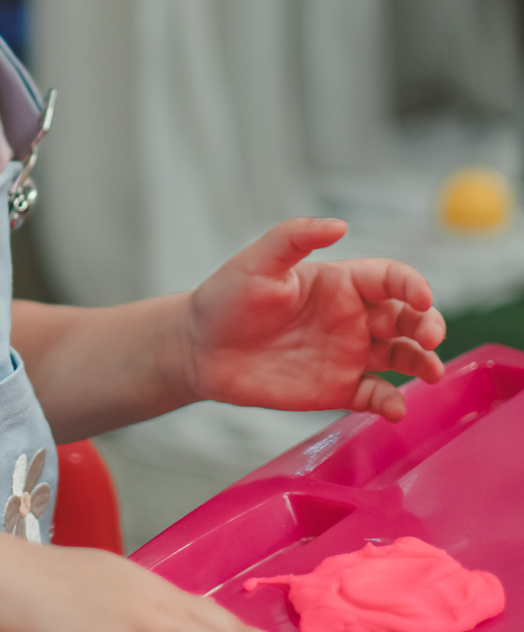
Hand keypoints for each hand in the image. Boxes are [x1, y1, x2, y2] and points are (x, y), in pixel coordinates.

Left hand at [184, 218, 445, 420]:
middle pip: (407, 317)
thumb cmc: (226, 298)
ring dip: (423, 362)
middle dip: (428, 324)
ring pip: (402, 356)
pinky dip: (392, 401)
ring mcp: (347, 353)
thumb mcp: (257, 261)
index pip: (391, 278)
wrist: (200, 349)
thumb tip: (339, 224)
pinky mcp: (337, 388)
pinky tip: (395, 407)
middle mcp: (352, 316)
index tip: (420, 297)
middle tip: (431, 338)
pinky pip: (375, 395)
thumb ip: (295, 237)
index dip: (412, 285)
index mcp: (340, 282)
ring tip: (431, 372)